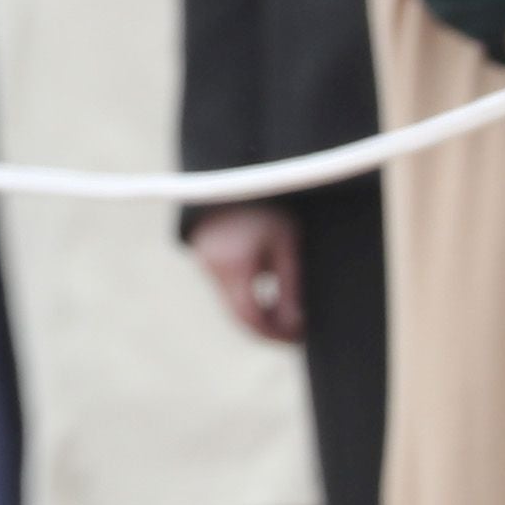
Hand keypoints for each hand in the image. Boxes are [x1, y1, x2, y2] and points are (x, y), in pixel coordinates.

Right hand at [191, 202, 307, 343]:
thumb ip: (291, 285)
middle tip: (297, 333)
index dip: (275, 334)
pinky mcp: (206, 256)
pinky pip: (227, 288)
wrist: (234, 167)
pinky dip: (248, 297)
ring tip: (289, 314)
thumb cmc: (266, 202)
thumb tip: (297, 324)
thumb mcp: (286, 242)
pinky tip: (271, 295)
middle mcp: (213, 267)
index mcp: (233, 264)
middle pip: (239, 314)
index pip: (251, 317)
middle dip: (268, 328)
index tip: (299, 337)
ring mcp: (205, 262)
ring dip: (258, 313)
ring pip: (232, 302)